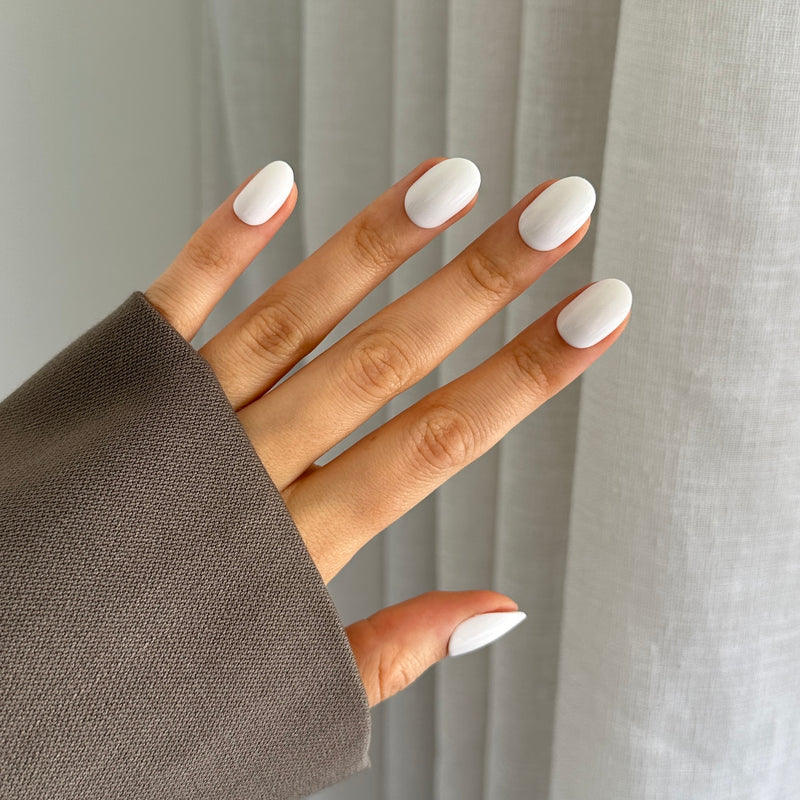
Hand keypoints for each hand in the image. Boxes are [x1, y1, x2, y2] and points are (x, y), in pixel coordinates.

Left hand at [144, 157, 630, 706]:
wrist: (10, 683)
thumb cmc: (148, 693)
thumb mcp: (285, 691)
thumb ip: (394, 648)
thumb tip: (503, 610)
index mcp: (297, 550)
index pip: (441, 443)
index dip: (529, 375)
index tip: (599, 312)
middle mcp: (246, 474)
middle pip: (385, 364)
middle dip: (482, 286)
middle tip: (560, 213)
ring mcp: (180, 425)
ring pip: (294, 323)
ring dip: (375, 248)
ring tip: (451, 183)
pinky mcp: (118, 390)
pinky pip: (171, 308)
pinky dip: (221, 248)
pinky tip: (276, 186)